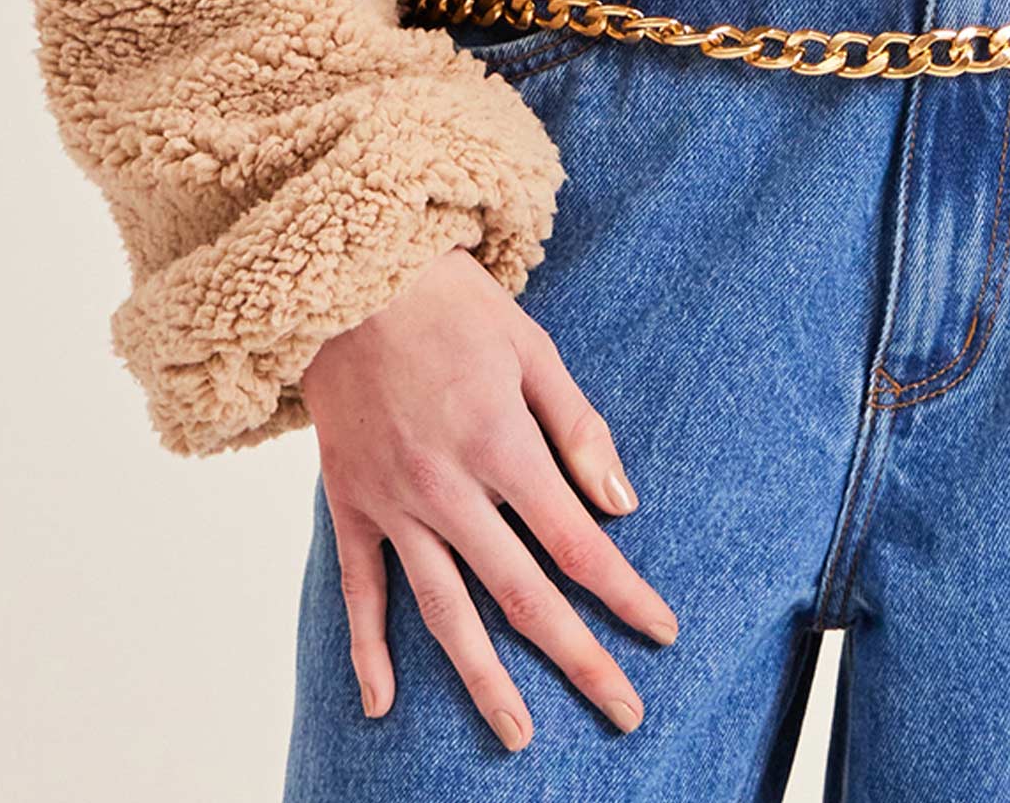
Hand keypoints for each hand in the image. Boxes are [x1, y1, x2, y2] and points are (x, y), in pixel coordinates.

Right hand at [299, 240, 679, 752]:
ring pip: (445, 612)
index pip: (577, 543)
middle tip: (623, 713)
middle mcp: (449, 488)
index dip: (624, 594)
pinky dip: (368, 651)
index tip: (661, 633)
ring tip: (518, 734)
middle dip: (578, 659)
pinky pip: (359, 591)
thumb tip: (621, 501)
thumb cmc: (450, 303)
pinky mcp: (350, 504)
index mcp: (501, 445)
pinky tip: (383, 706)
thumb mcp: (531, 347)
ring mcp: (394, 503)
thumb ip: (578, 426)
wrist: (348, 274)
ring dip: (484, 680)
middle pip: (522, 595)